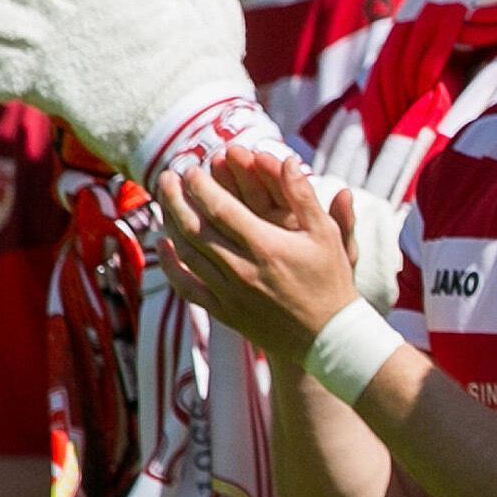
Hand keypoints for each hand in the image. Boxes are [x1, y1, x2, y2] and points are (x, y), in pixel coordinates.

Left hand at [152, 147, 362, 357]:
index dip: (199, 185)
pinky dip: (170, 264)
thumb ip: (303, 195)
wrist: (329, 337)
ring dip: (170, 223)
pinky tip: (165, 244)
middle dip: (175, 197)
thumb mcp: (326, 234)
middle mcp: (242, 269)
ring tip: (166, 202)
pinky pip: (186, 286)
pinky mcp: (223, 312)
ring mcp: (229, 293)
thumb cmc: (330, 281)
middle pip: (193, 227)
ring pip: (186, 252)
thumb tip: (287, 159)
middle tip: (167, 176)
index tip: (191, 168)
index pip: (219, 207)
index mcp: (266, 246)